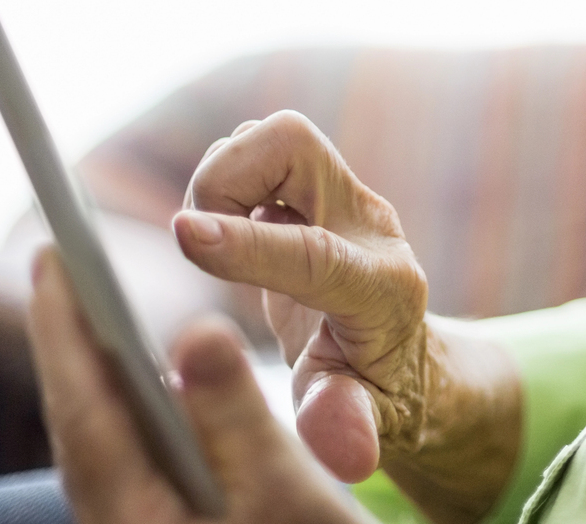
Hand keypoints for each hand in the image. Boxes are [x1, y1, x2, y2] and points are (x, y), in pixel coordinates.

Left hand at [26, 245, 356, 523]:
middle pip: (80, 419)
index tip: (53, 256)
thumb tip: (195, 330)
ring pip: (96, 439)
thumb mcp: (285, 487)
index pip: (86, 406)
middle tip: (59, 261)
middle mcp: (119, 523)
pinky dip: (119, 404)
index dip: (65, 328)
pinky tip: (135, 382)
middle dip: (69, 339)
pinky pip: (120, 455)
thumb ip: (236, 411)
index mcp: (136, 514)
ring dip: (91, 369)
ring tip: (88, 307)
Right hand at [172, 111, 429, 483]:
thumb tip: (346, 448)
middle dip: (228, 178)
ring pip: (272, 136)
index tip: (186, 235)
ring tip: (219, 244)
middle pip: (295, 142)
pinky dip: (226, 182)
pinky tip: (229, 235)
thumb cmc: (378, 395)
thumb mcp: (370, 423)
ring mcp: (341, 199)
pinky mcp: (313, 189)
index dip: (249, 244)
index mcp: (383, 288)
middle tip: (204, 242)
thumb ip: (350, 424)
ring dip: (222, 180)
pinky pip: (259, 151)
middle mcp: (367, 225)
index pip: (315, 254)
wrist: (400, 359)